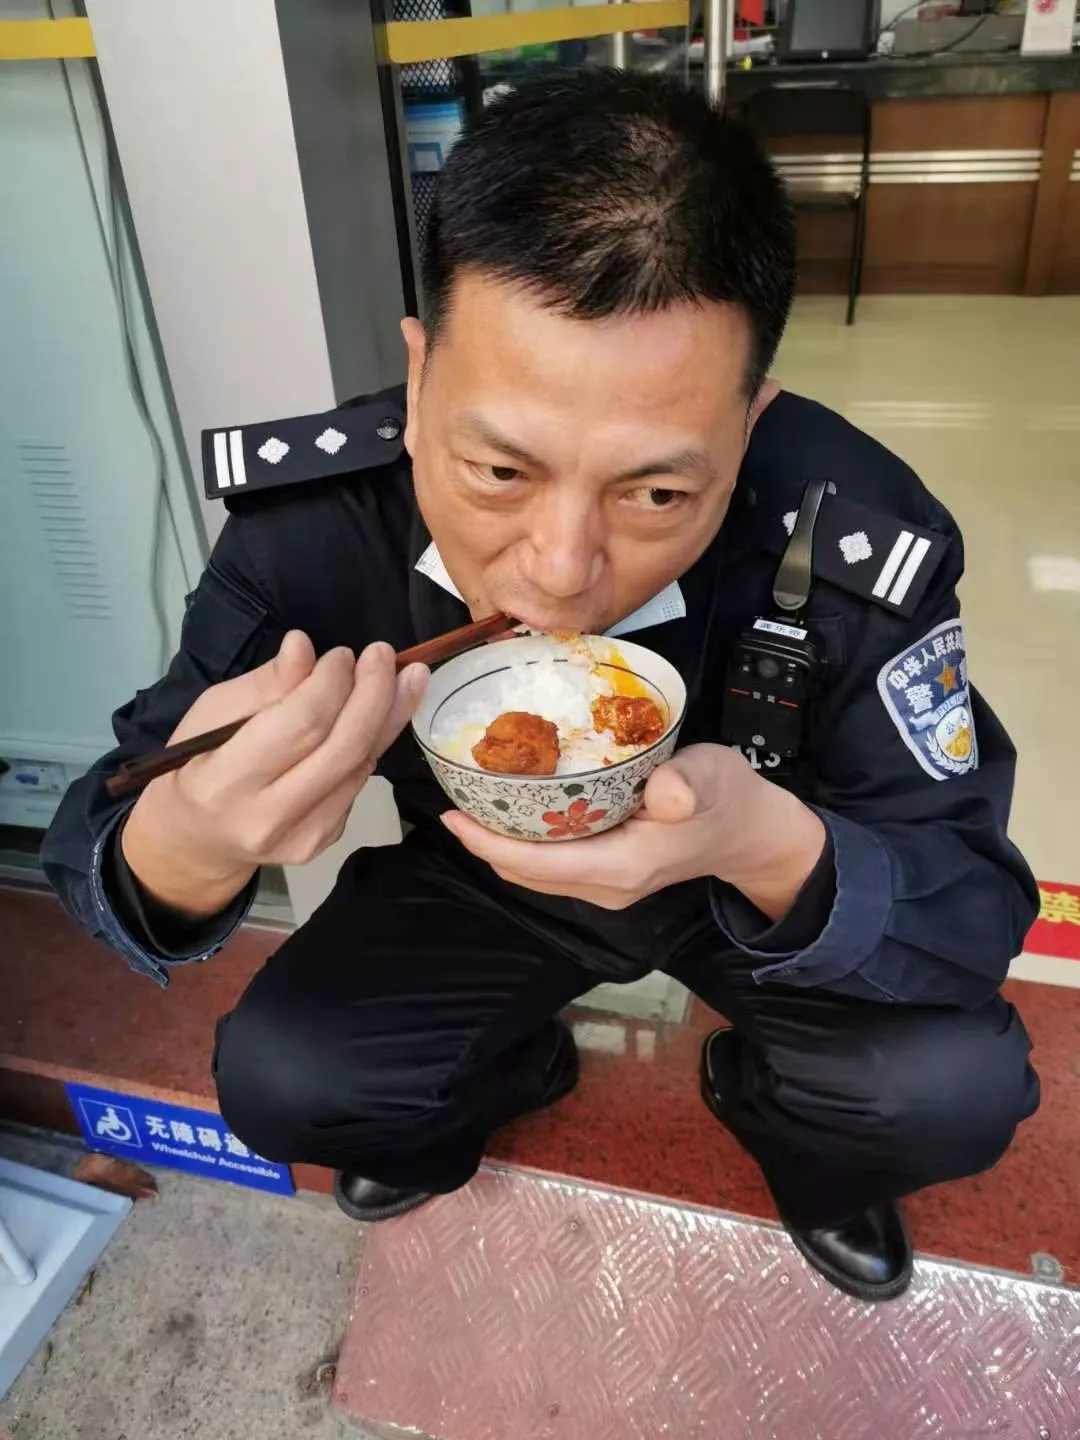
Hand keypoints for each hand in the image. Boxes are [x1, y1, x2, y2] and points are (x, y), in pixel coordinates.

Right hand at [121, 632, 427, 916]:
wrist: (197, 840)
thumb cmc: (197, 764)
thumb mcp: (211, 713)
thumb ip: (263, 684)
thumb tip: (304, 646)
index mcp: (227, 781)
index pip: (300, 724)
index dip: (331, 683)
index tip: (343, 653)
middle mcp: (269, 817)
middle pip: (342, 747)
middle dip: (373, 695)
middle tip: (385, 655)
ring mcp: (302, 836)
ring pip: (360, 766)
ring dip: (388, 717)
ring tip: (409, 676)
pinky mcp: (324, 842)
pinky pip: (357, 783)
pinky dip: (372, 744)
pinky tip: (381, 715)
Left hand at [441, 743, 824, 917]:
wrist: (751, 832)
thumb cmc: (727, 797)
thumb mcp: (712, 778)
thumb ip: (687, 784)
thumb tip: (664, 793)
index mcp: (623, 866)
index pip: (539, 863)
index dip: (489, 844)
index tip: (452, 813)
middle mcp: (607, 885)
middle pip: (526, 872)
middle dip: (483, 842)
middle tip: (451, 794)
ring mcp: (606, 886)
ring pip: (534, 871)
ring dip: (500, 843)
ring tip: (471, 798)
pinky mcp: (607, 876)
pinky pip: (551, 865)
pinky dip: (524, 842)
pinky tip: (511, 807)